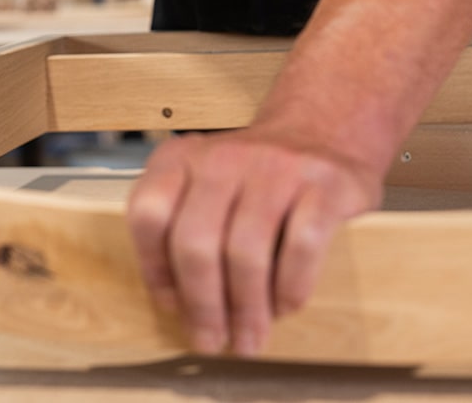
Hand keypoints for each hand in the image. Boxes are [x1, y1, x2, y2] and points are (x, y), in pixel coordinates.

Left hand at [127, 125, 382, 356]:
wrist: (320, 131)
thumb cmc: (252, 176)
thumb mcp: (202, 185)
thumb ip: (180, 230)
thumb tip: (175, 303)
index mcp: (181, 157)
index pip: (148, 214)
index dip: (154, 268)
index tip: (172, 304)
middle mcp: (222, 156)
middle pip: (195, 242)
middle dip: (202, 305)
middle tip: (212, 339)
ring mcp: (274, 166)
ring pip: (246, 252)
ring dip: (247, 308)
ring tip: (250, 337)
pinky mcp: (322, 183)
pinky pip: (300, 247)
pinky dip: (290, 288)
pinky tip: (285, 306)